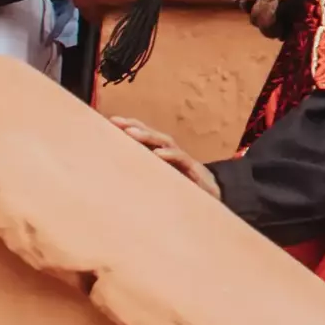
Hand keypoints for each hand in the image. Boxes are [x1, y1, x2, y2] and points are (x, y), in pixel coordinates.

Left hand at [106, 114, 220, 199]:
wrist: (213, 204)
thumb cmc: (183, 195)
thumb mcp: (161, 185)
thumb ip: (145, 178)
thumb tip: (116, 177)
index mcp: (164, 157)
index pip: (146, 138)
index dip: (131, 127)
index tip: (111, 121)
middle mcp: (173, 155)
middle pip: (153, 135)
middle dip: (135, 126)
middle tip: (116, 121)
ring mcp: (184, 162)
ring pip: (166, 143)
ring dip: (148, 136)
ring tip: (131, 132)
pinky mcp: (195, 172)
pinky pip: (182, 160)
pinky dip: (170, 155)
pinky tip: (158, 154)